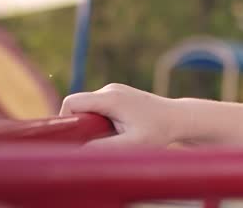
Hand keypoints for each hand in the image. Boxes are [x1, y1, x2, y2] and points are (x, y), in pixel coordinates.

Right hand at [60, 83, 179, 146]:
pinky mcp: (117, 94)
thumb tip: (78, 152)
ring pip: (87, 108)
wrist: (177, 118)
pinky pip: (96, 107)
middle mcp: (110, 90)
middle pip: (77, 105)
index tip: (72, 139)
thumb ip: (104, 148)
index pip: (72, 102)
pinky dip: (99, 121)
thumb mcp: (132, 144)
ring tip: (110, 136)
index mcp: (111, 98)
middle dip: (79, 125)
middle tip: (93, 142)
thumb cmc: (158, 131)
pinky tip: (115, 131)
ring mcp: (113, 90)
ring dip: (91, 124)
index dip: (65, 120)